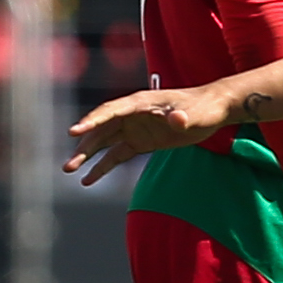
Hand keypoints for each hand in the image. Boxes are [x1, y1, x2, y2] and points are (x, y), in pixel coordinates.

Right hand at [64, 85, 227, 184]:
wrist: (214, 109)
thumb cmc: (203, 107)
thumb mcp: (194, 113)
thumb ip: (183, 117)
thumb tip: (176, 119)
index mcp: (139, 103)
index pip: (110, 111)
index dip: (91, 121)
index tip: (74, 132)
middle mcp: (131, 115)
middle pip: (101, 130)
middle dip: (83, 146)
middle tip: (68, 165)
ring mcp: (134, 128)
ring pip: (104, 143)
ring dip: (86, 155)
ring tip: (69, 170)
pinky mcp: (140, 141)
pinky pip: (116, 155)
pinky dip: (102, 166)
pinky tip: (88, 180)